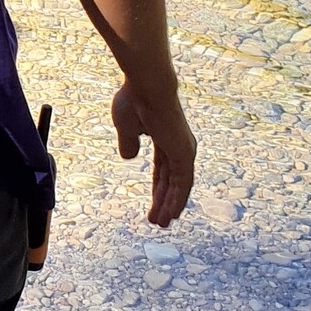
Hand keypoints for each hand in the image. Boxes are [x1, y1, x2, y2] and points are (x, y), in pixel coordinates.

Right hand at [113, 80, 196, 226]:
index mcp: (165, 137)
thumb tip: (129, 158)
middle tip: (157, 220)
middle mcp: (178, 145)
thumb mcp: (125, 126)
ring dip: (170, 206)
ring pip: (178, 186)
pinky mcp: (185, 154)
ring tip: (161, 224)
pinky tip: (170, 215)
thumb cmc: (133, 99)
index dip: (157, 188)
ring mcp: (183, 150)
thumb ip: (128, 142)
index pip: (162, 170)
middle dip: (164, 201)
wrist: (146, 86)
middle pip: (171, 181)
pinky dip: (177, 201)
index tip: (152, 204)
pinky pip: (182, 184)